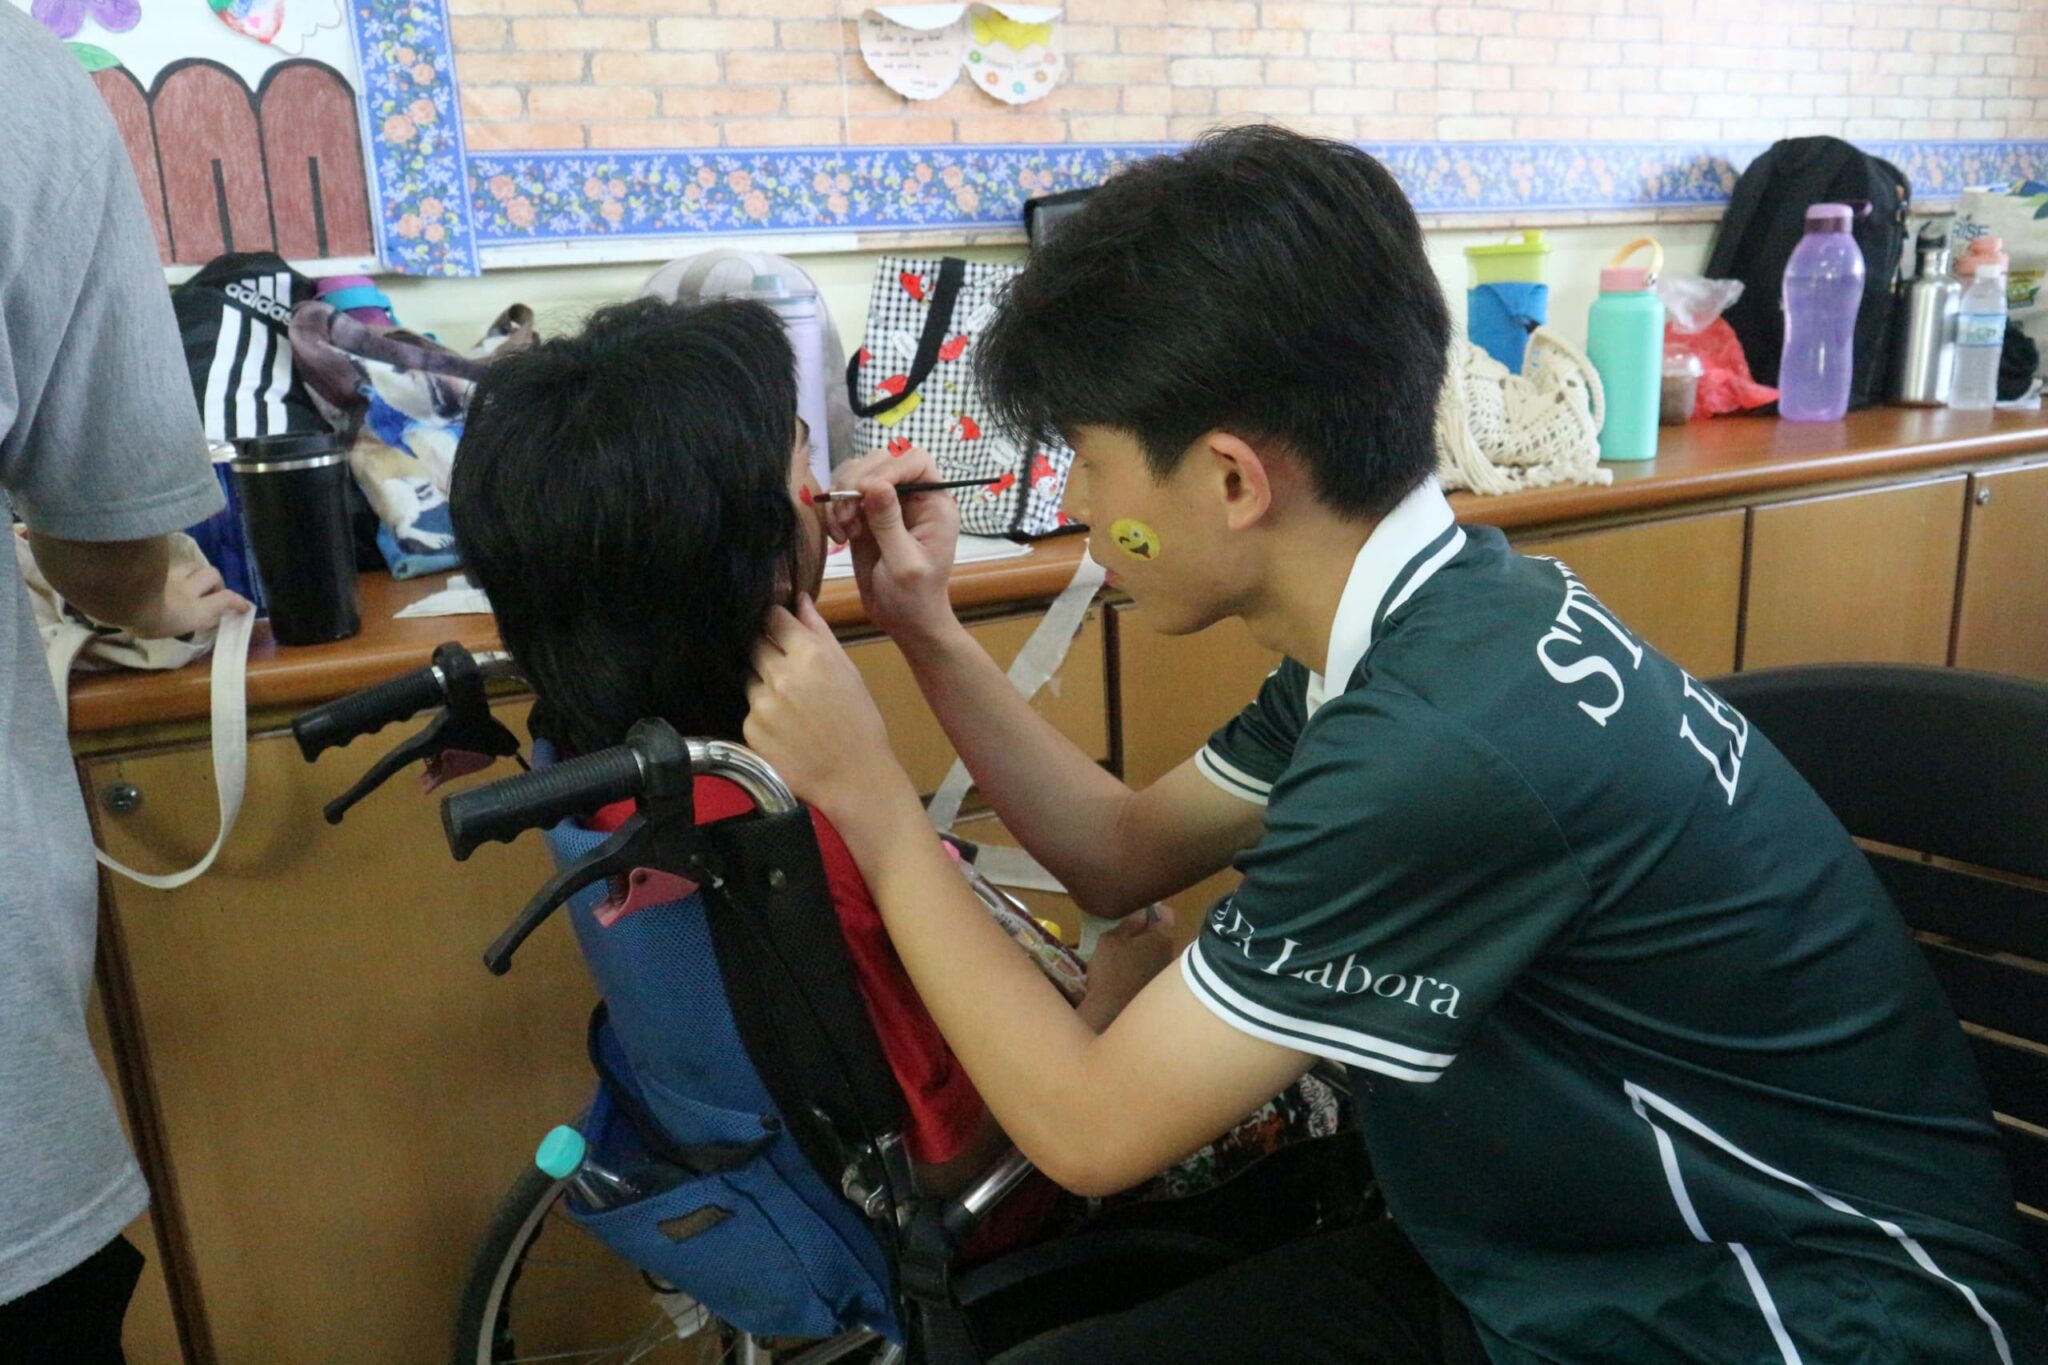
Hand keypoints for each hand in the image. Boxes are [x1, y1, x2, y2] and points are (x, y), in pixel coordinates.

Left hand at [127, 559, 250, 639]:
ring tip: (191, 580)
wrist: (118, 597)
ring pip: (194, 566)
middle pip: (212, 575)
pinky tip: (167, 574)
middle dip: (216, 582)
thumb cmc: (141, 621)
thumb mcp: (169, 630)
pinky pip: (172, 564)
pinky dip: (175, 569)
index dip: (238, 602)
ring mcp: (171, 575)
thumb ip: (190, 620)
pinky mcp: (155, 566)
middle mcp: (188, 589)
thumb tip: (204, 616)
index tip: (245, 607)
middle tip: (210, 592)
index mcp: (195, 610)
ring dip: (197, 572)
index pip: (226, 599)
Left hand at [744, 593, 908, 821]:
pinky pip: (749, 709)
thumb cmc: (859, 722)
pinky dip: (761, 713)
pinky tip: (785, 727)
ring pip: (749, 676)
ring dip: (763, 683)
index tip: (779, 628)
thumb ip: (819, 630)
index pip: (772, 617)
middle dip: (766, 650)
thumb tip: (798, 599)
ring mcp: (761, 703)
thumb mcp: (847, 670)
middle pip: (754, 644)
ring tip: (790, 705)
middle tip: (786, 669)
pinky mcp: (750, 729)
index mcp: (810, 654)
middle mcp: (781, 674)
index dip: (775, 621)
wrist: (854, 778)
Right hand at [827, 447, 960, 649]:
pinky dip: (834, 511)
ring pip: (857, 474)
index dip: (888, 467)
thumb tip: (876, 486)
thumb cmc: (914, 599)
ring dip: (842, 497)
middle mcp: (912, 497)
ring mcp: (886, 505)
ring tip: (844, 530)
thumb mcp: (904, 564)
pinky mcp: (865, 516)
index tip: (865, 491)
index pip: (915, 461)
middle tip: (848, 516)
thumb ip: (890, 524)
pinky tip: (839, 536)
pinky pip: (843, 496)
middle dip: (857, 483)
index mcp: (935, 504)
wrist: (903, 622)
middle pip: (880, 461)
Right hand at [1076, 905, 1177, 1031]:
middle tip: (1126, 932)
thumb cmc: (1110, 970)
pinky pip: (1152, 968)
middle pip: (1163, 934)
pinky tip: (1126, 972)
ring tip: (1123, 953)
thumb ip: (1129, 923)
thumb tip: (1142, 914)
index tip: (1137, 911)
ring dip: (1144, 949)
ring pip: (1157, 952)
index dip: (1152, 909)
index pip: (1166, 913)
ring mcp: (1166, 973)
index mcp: (1162, 937)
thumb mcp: (1111, 939)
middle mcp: (1171, 953)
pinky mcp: (1159, 989)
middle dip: (1147, 931)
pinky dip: (1142, 966)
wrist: (1111, 1012)